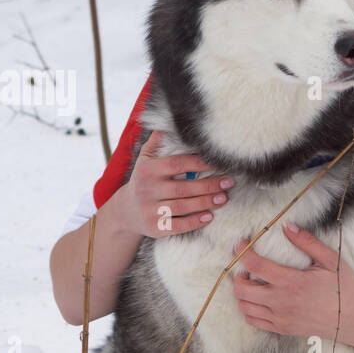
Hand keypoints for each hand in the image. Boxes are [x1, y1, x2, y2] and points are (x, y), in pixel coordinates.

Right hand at [117, 129, 234, 237]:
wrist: (125, 211)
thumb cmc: (143, 181)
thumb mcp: (145, 160)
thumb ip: (157, 143)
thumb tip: (166, 123)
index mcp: (148, 170)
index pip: (177, 164)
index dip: (199, 163)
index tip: (218, 163)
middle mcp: (147, 190)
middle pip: (183, 187)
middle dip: (209, 185)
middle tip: (228, 183)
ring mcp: (150, 210)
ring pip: (182, 206)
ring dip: (206, 202)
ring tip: (223, 198)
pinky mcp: (154, 228)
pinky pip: (178, 226)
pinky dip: (195, 222)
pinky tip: (209, 216)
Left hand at [231, 222, 353, 346]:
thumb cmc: (344, 288)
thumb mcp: (330, 260)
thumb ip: (307, 242)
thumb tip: (288, 226)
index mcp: (292, 282)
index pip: (256, 266)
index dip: (243, 253)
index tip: (241, 244)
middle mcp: (282, 302)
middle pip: (242, 290)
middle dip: (238, 275)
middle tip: (246, 268)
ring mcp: (281, 318)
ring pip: (245, 307)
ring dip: (242, 293)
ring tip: (253, 283)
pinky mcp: (283, 329)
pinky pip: (254, 321)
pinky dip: (249, 310)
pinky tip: (259, 300)